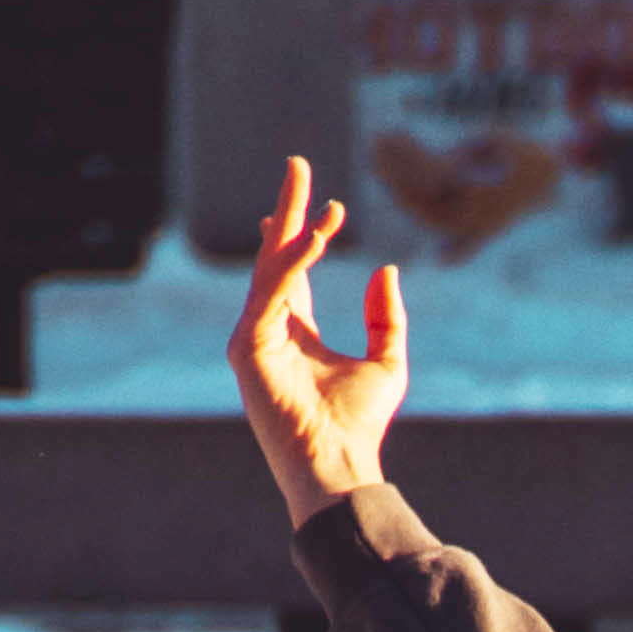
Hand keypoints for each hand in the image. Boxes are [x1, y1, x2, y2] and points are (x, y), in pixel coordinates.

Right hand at [229, 156, 407, 523]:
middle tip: (298, 164)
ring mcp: (254, 338)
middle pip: (276, 257)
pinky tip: (313, 235)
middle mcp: (269, 330)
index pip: (295, 272)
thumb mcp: (387, 363)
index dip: (309, 235)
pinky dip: (292, 261)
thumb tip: (385, 269)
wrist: (340, 467)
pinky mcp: (246, 348)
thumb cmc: (360, 426)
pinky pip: (270, 291)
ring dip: (290, 223)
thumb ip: (385, 318)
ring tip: (304, 183)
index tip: (330, 205)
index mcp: (295, 333)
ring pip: (270, 266)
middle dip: (288, 209)